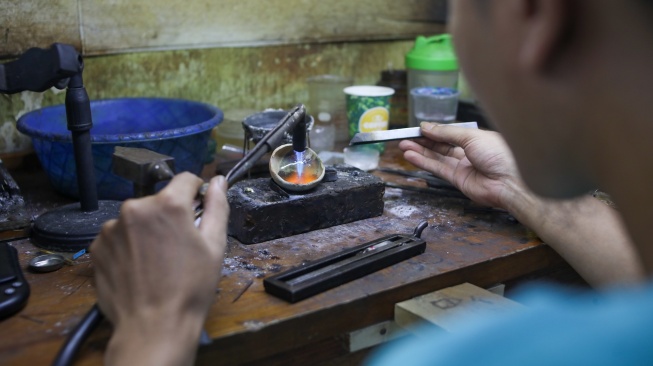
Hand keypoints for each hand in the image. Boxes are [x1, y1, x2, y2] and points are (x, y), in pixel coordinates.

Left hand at [90, 173, 228, 365]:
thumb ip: (216, 206)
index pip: (185, 179)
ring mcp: (112, 228)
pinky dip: (129, 245)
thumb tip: (218, 181)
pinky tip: (139, 267)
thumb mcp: (214, 245)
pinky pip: (118, 236)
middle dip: (169, 216)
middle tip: (178, 246)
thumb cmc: (190, 288)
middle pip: (159, 200)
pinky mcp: (98, 247)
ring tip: (156, 261)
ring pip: (137, 219)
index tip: (197, 212)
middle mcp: (135, 209)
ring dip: (146, 230)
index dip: (196, 193)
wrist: (153, 326)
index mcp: (168, 205)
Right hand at [399, 122, 521, 208]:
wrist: (511, 182)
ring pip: (437, 157)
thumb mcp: (471, 136)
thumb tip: (428, 126)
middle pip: (441, 145)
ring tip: (403, 146)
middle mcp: (469, 152)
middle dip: (423, 141)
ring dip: (420, 151)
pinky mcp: (458, 180)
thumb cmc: (500, 155)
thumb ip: (447, 132)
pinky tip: (411, 156)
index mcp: (476, 138)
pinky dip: (424, 162)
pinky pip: (437, 168)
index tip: (418, 128)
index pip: (450, 133)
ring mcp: (463, 167)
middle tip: (406, 137)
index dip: (434, 131)